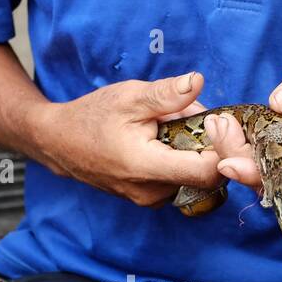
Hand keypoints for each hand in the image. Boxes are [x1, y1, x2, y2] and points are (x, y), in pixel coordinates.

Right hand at [35, 72, 222, 207]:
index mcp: (147, 167)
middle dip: (204, 141)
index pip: (208, 171)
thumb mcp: (128, 97)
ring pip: (191, 175)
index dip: (222, 147)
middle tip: (184, 113)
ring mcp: (149, 200)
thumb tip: (197, 81)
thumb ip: (165, 94)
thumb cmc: (92, 117)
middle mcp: (151, 192)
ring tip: (166, 124)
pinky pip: (178, 179)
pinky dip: (178, 158)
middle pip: (204, 172)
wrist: (59, 143)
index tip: (216, 122)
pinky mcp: (148, 199)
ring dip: (191, 148)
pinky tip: (161, 139)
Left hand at [210, 36, 281, 186]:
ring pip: (272, 174)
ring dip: (241, 157)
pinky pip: (278, 167)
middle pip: (272, 175)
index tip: (224, 158)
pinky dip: (252, 155)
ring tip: (217, 128)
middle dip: (236, 157)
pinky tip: (233, 135)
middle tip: (214, 126)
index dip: (252, 166)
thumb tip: (279, 104)